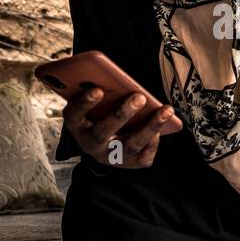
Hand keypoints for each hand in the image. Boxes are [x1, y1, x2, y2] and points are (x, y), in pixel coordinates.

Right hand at [61, 88, 177, 168]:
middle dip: (122, 114)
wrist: (105, 143)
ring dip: (150, 126)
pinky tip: (163, 123)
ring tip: (166, 110)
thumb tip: (114, 76)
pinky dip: (154, 140)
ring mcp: (110, 157)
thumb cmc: (100, 112)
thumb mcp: (94, 103)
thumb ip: (99, 90)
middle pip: (103, 132)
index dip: (84, 104)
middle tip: (139, 97)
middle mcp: (91, 145)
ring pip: (130, 145)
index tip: (98, 89)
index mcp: (77, 126)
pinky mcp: (129, 164)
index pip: (74, 115)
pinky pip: (144, 156)